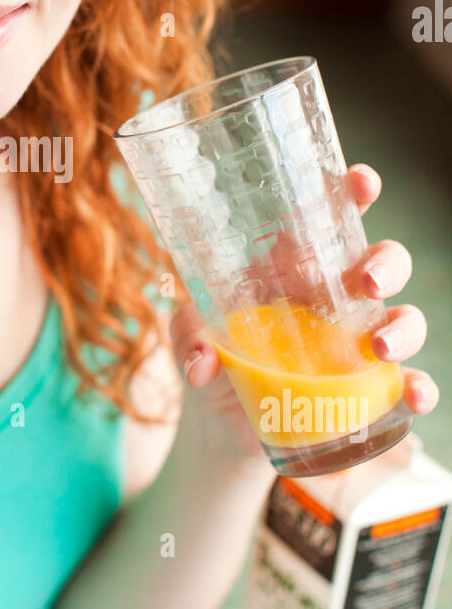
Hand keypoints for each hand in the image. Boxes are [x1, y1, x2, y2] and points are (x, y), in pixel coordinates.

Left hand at [168, 162, 439, 462]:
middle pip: (383, 261)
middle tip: (368, 280)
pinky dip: (419, 387)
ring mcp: (356, 342)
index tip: (360, 182)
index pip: (330, 218)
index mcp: (294, 267)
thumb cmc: (215, 357)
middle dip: (387, 262)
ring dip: (404, 328)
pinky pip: (407, 382)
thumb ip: (188, 336)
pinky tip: (414, 394)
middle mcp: (335, 298)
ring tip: (380, 347)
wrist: (226, 425)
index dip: (352, 194)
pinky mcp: (367, 389)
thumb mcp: (190, 336)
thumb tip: (201, 363)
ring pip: (404, 318)